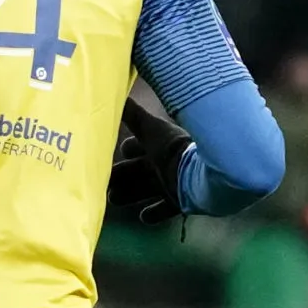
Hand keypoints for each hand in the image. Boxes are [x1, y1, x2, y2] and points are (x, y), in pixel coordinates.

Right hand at [108, 92, 192, 223]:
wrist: (203, 174)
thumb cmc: (174, 149)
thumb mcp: (150, 130)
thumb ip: (131, 114)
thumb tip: (116, 91)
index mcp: (157, 145)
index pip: (137, 147)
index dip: (126, 149)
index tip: (112, 153)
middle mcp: (164, 163)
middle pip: (137, 170)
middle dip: (120, 176)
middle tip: (103, 183)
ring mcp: (172, 183)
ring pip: (146, 189)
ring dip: (129, 194)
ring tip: (113, 199)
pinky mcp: (180, 202)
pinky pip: (165, 209)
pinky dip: (153, 213)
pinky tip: (143, 216)